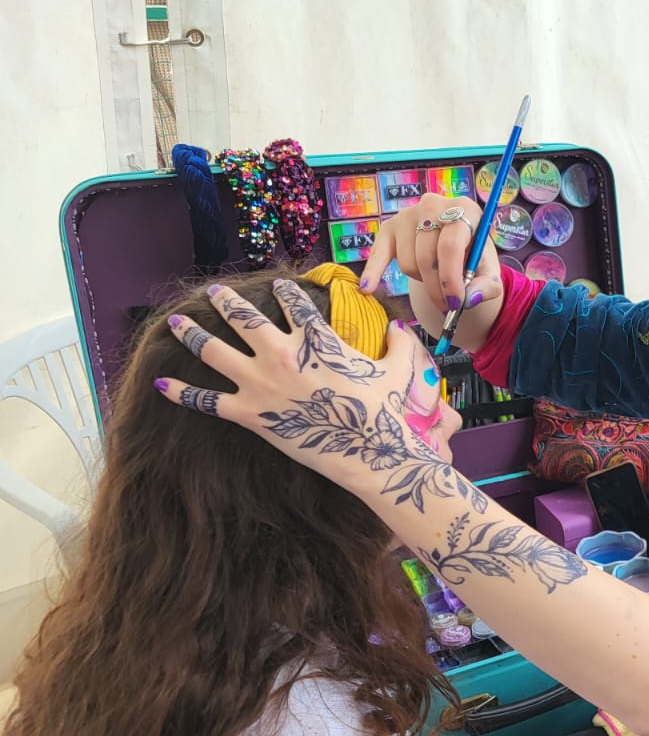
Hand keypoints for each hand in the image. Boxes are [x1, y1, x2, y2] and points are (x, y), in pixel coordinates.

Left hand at [154, 281, 446, 503]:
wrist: (368, 450)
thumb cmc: (384, 410)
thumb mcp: (398, 370)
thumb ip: (399, 344)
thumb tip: (401, 327)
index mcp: (316, 338)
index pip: (294, 303)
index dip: (285, 291)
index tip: (278, 285)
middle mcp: (281, 353)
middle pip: (243, 317)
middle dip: (225, 301)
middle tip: (214, 292)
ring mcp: (260, 383)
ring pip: (213, 350)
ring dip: (191, 333)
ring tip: (176, 321)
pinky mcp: (248, 414)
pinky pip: (205, 401)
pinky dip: (180, 392)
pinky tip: (160, 382)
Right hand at [361, 193, 505, 351]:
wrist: (455, 245)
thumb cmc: (473, 256)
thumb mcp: (489, 270)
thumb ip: (488, 286)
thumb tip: (470, 298)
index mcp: (465, 208)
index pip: (450, 246)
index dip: (451, 279)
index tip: (456, 303)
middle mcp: (434, 204)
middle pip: (427, 257)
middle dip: (437, 288)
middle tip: (447, 306)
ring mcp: (408, 213)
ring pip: (408, 262)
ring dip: (422, 280)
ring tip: (436, 278)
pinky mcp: (390, 226)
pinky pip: (379, 254)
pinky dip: (374, 271)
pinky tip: (368, 287)